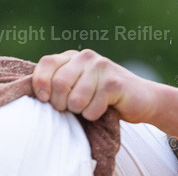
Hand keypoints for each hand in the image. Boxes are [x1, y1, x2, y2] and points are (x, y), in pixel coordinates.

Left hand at [32, 49, 159, 122]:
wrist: (142, 100)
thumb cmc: (104, 99)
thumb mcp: (78, 88)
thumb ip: (59, 86)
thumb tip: (35, 97)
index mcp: (73, 57)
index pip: (46, 64)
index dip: (40, 85)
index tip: (44, 100)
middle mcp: (86, 57)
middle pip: (59, 84)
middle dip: (61, 105)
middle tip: (72, 110)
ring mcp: (101, 67)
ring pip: (75, 100)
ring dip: (80, 112)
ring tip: (89, 109)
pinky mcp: (114, 83)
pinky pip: (91, 108)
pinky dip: (94, 116)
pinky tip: (104, 110)